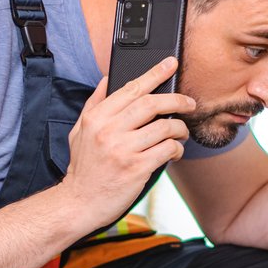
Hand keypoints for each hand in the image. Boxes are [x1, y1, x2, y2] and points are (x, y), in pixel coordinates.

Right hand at [59, 57, 193, 228]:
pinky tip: (175, 152)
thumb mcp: (80, 131)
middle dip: (177, 100)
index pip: (131, 88)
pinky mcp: (136, 169)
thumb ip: (94, 104)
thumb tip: (106, 79)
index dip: (155, 74)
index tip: (171, 64)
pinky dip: (177, 149)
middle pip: (152, 104)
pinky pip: (167, 150)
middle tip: (189, 103)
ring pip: (165, 127)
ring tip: (181, 133)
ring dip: (180, 129)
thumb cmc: (83, 168)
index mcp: (96, 118)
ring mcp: (123, 150)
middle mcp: (109, 130)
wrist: (78, 204)